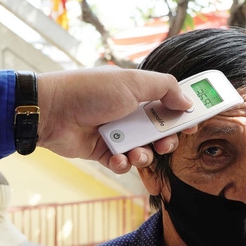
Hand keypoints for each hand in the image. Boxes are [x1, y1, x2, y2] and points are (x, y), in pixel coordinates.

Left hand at [36, 67, 193, 173]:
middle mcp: (128, 112)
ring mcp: (116, 133)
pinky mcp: (102, 151)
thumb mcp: (132, 82)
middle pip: (159, 131)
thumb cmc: (90, 91)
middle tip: (165, 143)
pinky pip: (122, 163)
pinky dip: (123, 163)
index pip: (168, 103)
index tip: (193, 124)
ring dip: (145, 155)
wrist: (52, 111)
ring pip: (143, 150)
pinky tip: (116, 158)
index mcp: (137, 92)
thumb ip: (165, 88)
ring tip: (137, 153)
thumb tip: (188, 101)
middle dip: (166, 140)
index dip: (182, 114)